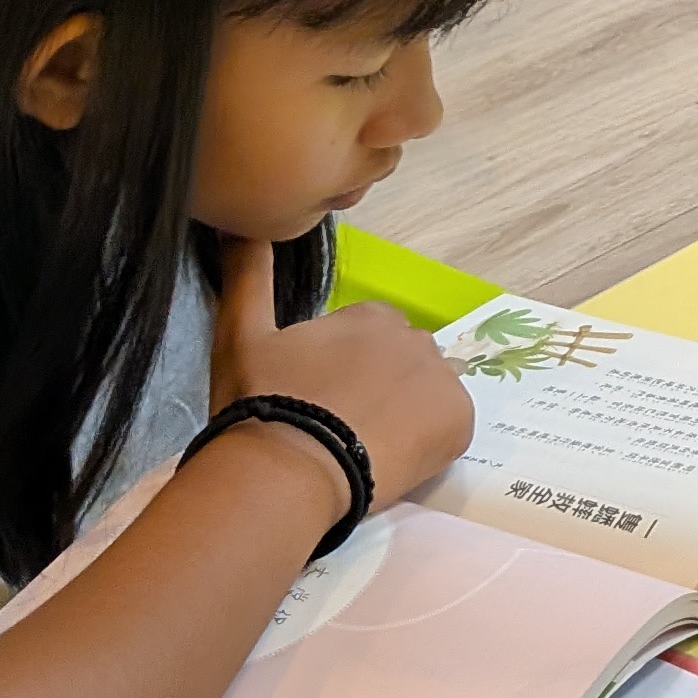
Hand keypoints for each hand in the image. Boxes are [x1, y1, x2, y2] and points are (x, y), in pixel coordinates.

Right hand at [211, 236, 476, 505]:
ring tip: (361, 444)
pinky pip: (451, 424)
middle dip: (378, 384)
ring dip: (404, 409)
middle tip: (339, 421)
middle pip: (401, 362)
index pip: (370, 334)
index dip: (344, 366)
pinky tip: (389, 456)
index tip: (319, 392)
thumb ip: (246, 273)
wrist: (287, 472)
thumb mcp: (239, 333)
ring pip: (427, 391)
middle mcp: (414, 340)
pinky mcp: (460, 423)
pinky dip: (429, 439)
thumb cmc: (261, 402)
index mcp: (370, 317)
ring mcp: (441, 382)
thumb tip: (237, 225)